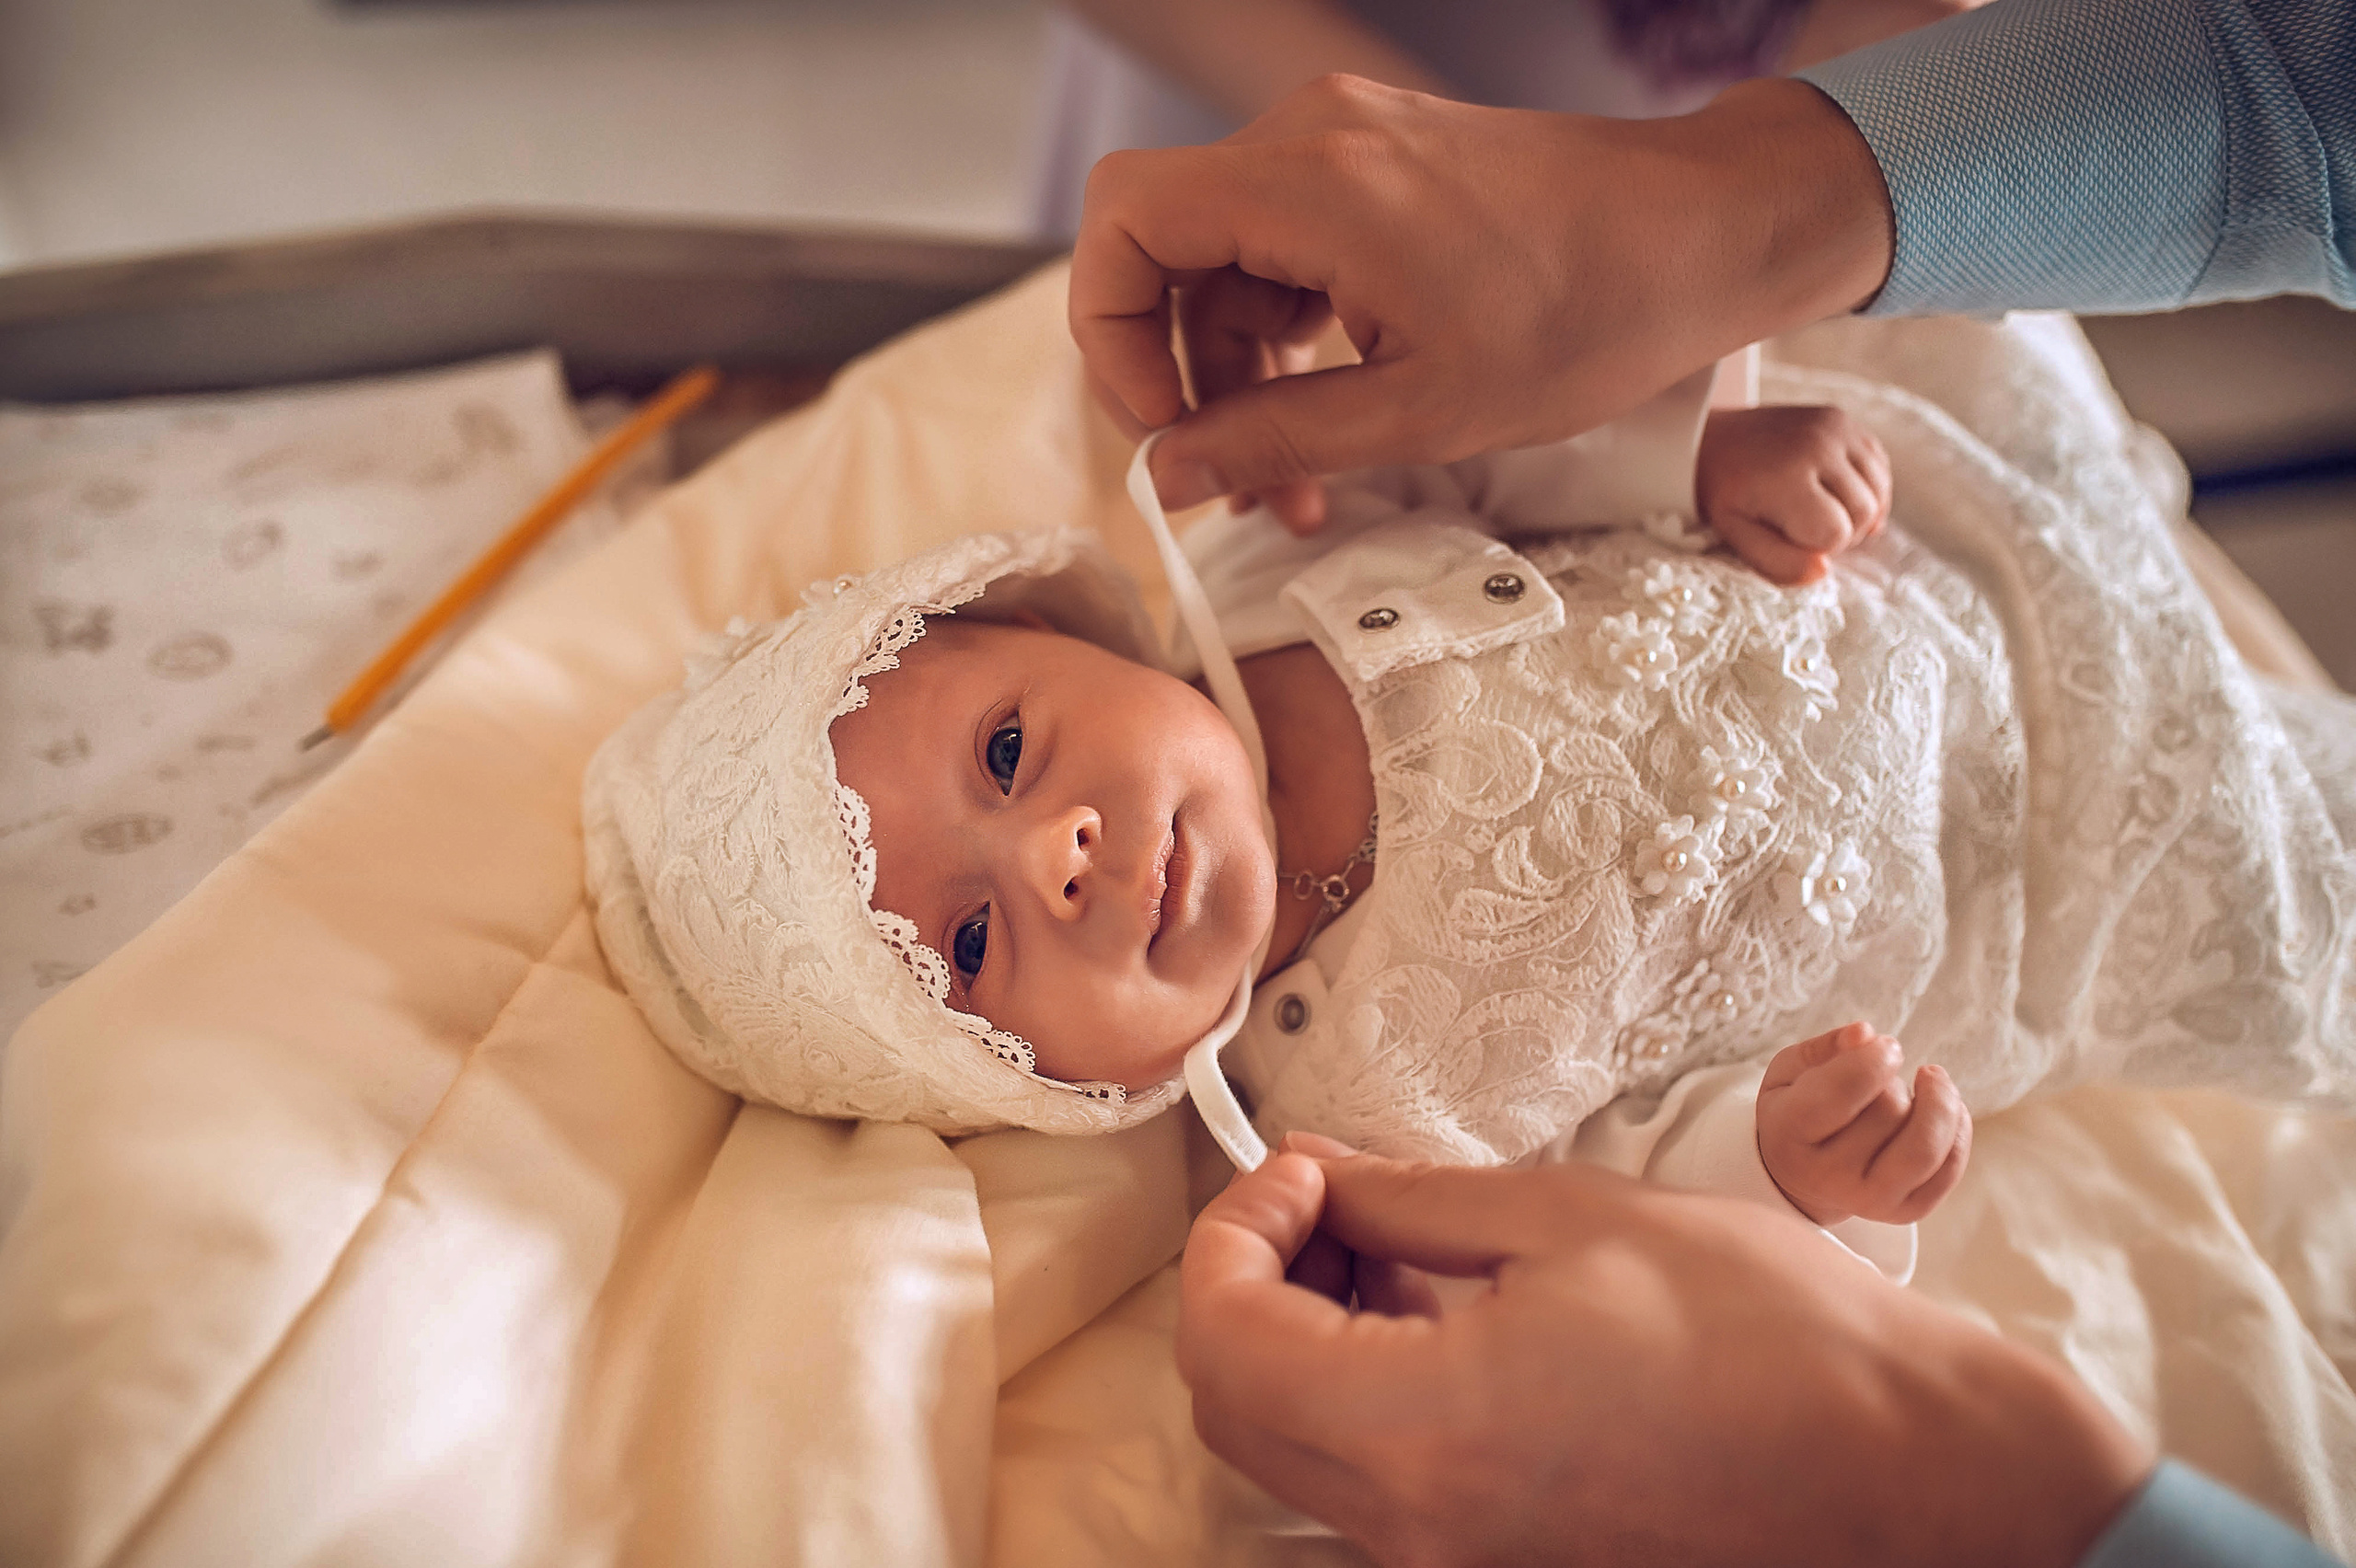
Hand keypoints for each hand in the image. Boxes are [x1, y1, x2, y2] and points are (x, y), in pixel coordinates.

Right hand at [1071, 73, 1893, 514]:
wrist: (1704, 234)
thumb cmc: (1590, 313)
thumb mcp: (1422, 411)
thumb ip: (1276, 440)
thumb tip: (1170, 474)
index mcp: (1311, 183)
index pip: (1124, 221)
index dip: (1109, 331)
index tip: (1162, 424)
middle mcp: (1312, 138)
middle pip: (1165, 247)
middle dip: (1178, 374)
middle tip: (1224, 476)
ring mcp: (1343, 144)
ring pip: (1224, 259)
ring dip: (1236, 372)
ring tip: (1293, 479)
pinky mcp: (1374, 166)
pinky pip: (1282, 247)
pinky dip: (1285, 334)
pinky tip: (1328, 413)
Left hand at [1179, 1137, 2148, 1567]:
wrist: (1912, 1474)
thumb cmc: (1769, 1337)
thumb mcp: (1574, 1219)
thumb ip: (1412, 1200)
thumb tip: (1320, 1175)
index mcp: (1421, 1431)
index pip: (1221, 1338)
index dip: (1235, 1231)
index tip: (1299, 1168)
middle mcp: (1416, 1527)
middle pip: (1232, 1407)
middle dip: (1250, 1283)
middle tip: (1326, 1198)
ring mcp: (1456, 1564)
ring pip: (1293, 1451)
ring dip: (1301, 1338)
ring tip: (1391, 1246)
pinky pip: (1372, 1487)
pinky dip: (1362, 1395)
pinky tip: (1439, 1316)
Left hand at [1698, 404, 1892, 583]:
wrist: (1714, 439)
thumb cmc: (1726, 494)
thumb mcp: (1737, 536)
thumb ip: (1777, 563)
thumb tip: (1823, 570)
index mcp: (1787, 476)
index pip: (1835, 534)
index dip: (1816, 546)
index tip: (1788, 534)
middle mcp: (1818, 444)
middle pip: (1863, 514)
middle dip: (1840, 532)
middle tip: (1803, 526)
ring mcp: (1836, 427)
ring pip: (1877, 493)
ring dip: (1856, 513)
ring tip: (1819, 510)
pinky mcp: (1846, 421)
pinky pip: (1879, 470)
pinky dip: (1865, 491)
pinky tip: (1835, 494)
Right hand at [1757, 1021, 1971, 1225]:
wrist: (1798, 1179)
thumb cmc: (1796, 1112)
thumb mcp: (1789, 1072)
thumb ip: (1824, 1049)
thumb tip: (1865, 1034)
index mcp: (1790, 1133)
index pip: (1842, 1092)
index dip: (1874, 1058)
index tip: (1886, 1045)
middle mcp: (1827, 1176)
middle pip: (1888, 1110)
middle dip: (1894, 1080)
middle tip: (1882, 1078)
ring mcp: (1869, 1200)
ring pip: (1925, 1146)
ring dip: (1941, 1103)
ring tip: (1932, 1079)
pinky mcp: (1904, 1211)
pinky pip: (1949, 1170)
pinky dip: (1958, 1131)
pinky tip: (1945, 1109)